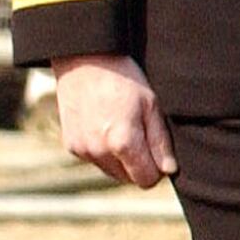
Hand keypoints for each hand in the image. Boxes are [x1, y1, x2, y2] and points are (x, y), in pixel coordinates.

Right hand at [50, 53, 174, 187]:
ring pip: (111, 171)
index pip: (146, 180)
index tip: (157, 150)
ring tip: (120, 127)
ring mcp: (83, 150)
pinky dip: (102, 150)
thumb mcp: (150, 104)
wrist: (84, 59)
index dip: (157, 168)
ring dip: (119, 159)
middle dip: (137, 164)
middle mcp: (100, 152)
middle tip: (140, 134)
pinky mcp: (71, 145)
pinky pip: (94, 159)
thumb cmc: (123, 78)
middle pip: (128, 179)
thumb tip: (168, 170)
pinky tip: (103, 125)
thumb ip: (160, 142)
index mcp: (123, 143)